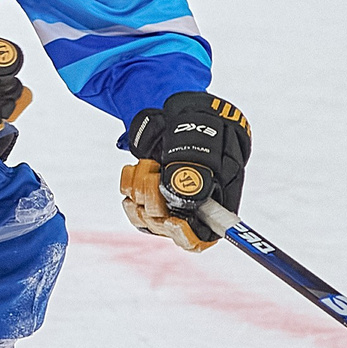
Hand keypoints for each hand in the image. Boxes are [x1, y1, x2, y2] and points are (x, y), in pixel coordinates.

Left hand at [120, 90, 250, 250]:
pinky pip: (134, 206)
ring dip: (140, 190)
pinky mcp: (150, 195)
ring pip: (148, 216)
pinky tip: (133, 170)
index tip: (174, 223)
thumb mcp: (205, 143)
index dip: (189, 236)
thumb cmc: (205, 126)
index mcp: (217, 198)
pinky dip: (129, 187)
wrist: (185, 111)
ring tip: (145, 164)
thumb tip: (182, 195)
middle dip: (155, 202)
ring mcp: (170, 202)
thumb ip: (196, 170)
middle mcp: (193, 206)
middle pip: (170, 227)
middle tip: (150, 173)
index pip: (205, 235)